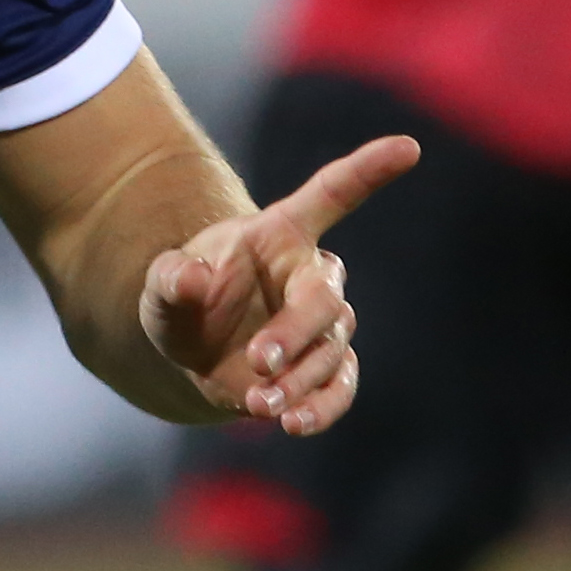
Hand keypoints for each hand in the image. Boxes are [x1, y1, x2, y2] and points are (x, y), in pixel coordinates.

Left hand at [140, 134, 416, 434]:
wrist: (192, 349)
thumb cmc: (182, 300)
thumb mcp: (162, 286)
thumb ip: (171, 278)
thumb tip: (191, 278)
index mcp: (279, 235)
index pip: (332, 194)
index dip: (368, 170)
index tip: (409, 146)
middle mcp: (309, 276)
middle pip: (326, 298)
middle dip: (297, 331)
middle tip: (260, 361)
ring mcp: (322, 325)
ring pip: (332, 349)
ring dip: (299, 380)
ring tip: (259, 405)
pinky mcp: (324, 369)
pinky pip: (340, 387)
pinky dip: (320, 408)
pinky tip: (293, 424)